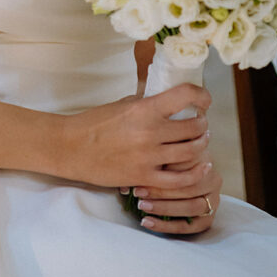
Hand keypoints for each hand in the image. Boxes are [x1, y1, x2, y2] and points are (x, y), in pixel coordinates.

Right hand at [60, 84, 210, 189]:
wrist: (71, 147)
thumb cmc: (95, 122)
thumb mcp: (123, 104)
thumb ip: (147, 103)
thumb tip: (167, 100)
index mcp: (145, 108)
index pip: (184, 95)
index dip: (201, 95)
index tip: (204, 99)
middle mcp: (150, 131)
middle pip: (194, 127)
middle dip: (202, 124)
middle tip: (201, 123)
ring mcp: (148, 156)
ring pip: (191, 153)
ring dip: (201, 146)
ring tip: (201, 142)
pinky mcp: (144, 177)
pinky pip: (179, 181)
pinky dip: (194, 174)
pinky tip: (201, 168)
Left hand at [122, 151, 222, 234]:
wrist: (181, 179)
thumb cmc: (163, 160)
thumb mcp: (162, 152)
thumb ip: (155, 156)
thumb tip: (135, 166)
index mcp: (204, 158)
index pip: (188, 164)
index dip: (165, 169)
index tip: (140, 171)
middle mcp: (213, 179)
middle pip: (190, 187)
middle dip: (162, 191)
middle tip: (138, 192)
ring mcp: (213, 200)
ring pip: (191, 207)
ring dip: (164, 208)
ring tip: (142, 206)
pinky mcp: (207, 219)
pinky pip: (189, 227)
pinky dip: (167, 226)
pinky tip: (148, 222)